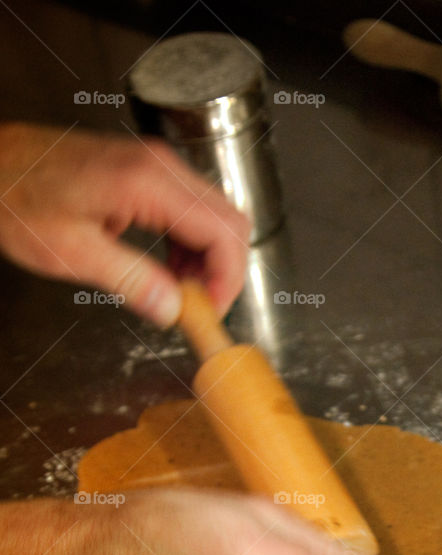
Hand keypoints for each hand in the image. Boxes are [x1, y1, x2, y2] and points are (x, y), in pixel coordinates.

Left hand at [0, 123, 248, 323]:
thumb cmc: (16, 196)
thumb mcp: (70, 252)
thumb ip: (130, 281)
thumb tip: (173, 310)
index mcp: (146, 182)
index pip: (223, 232)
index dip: (227, 278)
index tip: (210, 310)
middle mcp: (159, 166)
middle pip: (230, 221)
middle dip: (224, 271)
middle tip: (198, 306)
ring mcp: (155, 165)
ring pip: (216, 216)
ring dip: (209, 260)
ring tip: (179, 292)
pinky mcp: (147, 172)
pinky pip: (193, 210)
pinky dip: (192, 245)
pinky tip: (168, 268)